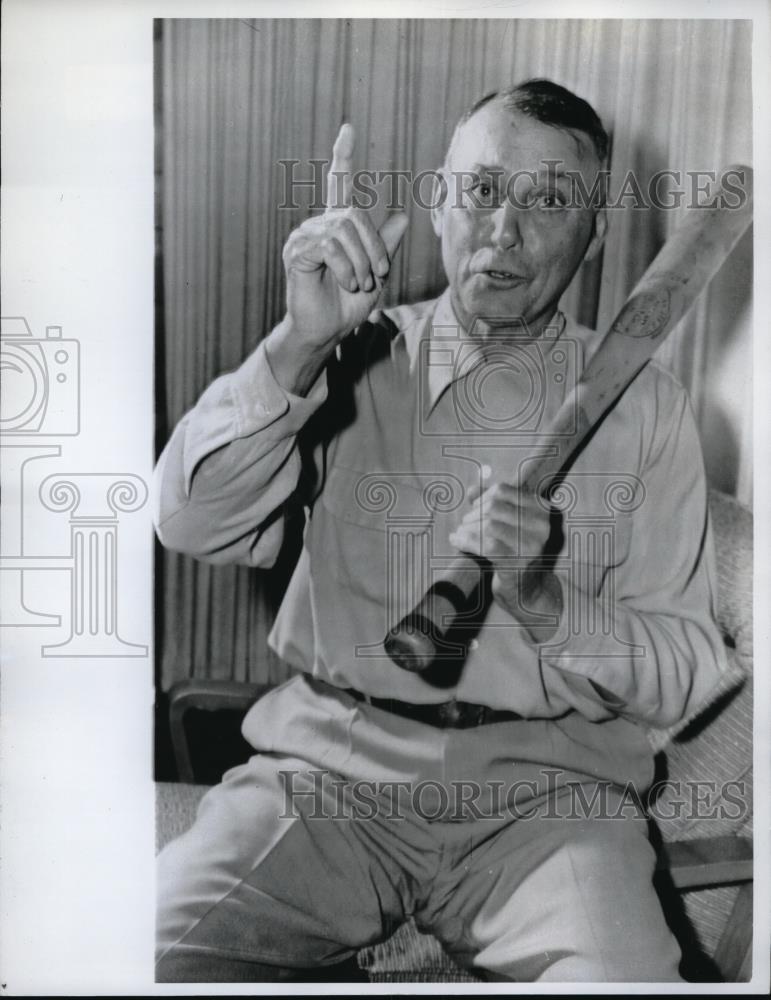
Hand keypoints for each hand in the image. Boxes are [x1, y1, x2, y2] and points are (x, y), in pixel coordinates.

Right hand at [282, 123, 408, 348]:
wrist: (326, 330)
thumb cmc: (347, 304)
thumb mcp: (375, 272)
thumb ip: (385, 244)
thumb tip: (402, 214)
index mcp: (336, 226)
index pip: (337, 183)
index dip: (342, 157)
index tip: (348, 129)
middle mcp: (317, 225)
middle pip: (354, 214)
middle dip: (374, 246)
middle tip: (377, 274)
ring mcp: (303, 237)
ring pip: (344, 230)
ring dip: (361, 261)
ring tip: (359, 283)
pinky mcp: (296, 252)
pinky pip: (330, 246)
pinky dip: (346, 268)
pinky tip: (347, 283)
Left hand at [449, 481, 561, 634]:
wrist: (527, 589)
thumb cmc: (515, 551)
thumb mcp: (508, 524)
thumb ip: (491, 504)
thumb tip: (471, 489)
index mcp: (542, 510)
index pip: (502, 491)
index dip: (481, 498)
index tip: (474, 509)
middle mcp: (541, 526)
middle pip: (493, 507)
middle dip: (473, 515)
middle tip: (464, 525)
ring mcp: (530, 546)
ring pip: (488, 525)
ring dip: (467, 528)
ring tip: (460, 534)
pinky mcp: (516, 563)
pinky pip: (484, 545)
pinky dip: (465, 541)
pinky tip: (456, 541)